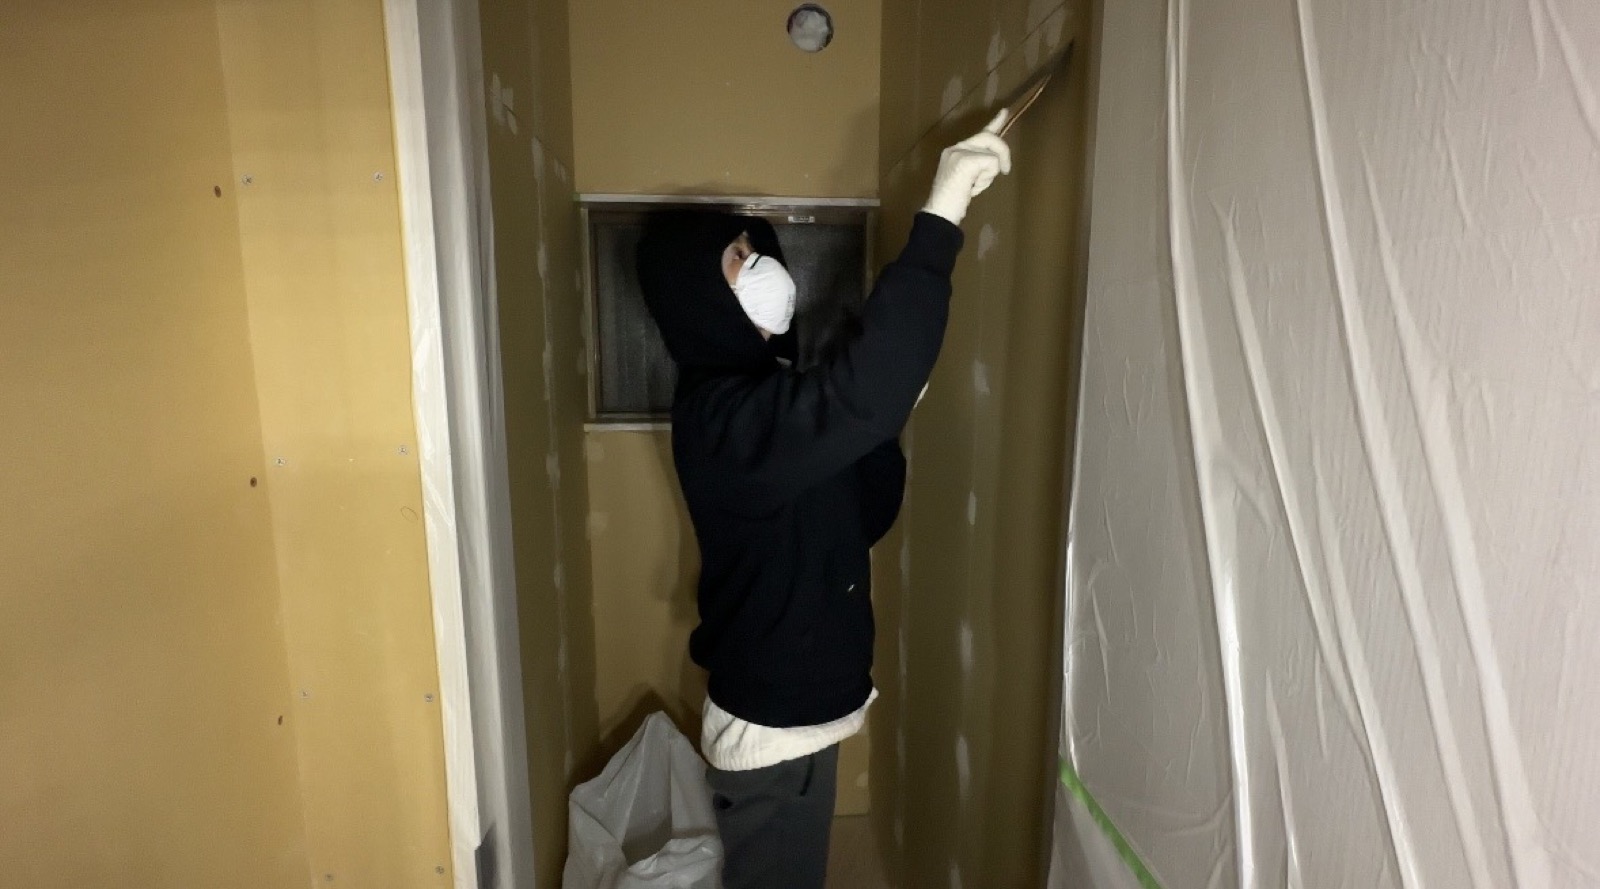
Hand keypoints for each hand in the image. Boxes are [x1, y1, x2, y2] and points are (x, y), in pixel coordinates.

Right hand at [921, 110, 1013, 225]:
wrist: (939, 214)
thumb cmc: (952, 203)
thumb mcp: (968, 180)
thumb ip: (978, 166)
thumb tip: (996, 160)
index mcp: (955, 151)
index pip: (979, 134)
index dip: (995, 123)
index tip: (1004, 111)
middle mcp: (956, 148)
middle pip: (989, 137)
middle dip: (1002, 152)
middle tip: (1005, 170)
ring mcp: (959, 152)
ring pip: (992, 152)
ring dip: (989, 173)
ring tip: (973, 187)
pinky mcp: (965, 160)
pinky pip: (991, 162)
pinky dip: (987, 178)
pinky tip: (972, 188)